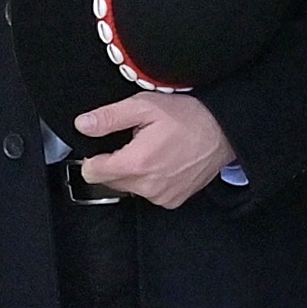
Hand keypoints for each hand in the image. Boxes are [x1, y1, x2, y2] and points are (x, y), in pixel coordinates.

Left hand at [71, 87, 232, 206]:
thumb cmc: (188, 116)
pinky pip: (148, 193)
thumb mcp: (145, 106)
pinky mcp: (172, 201)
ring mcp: (161, 196)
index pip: (92, 172)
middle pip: (110, 181)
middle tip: (137, 142)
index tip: (106, 145)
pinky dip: (151, 180)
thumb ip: (109, 117)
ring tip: (154, 151)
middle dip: (117, 162)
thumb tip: (82, 125)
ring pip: (129, 188)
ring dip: (134, 172)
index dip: (94, 156)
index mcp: (136, 163)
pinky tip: (164, 163)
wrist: (223, 132)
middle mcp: (147, 186)